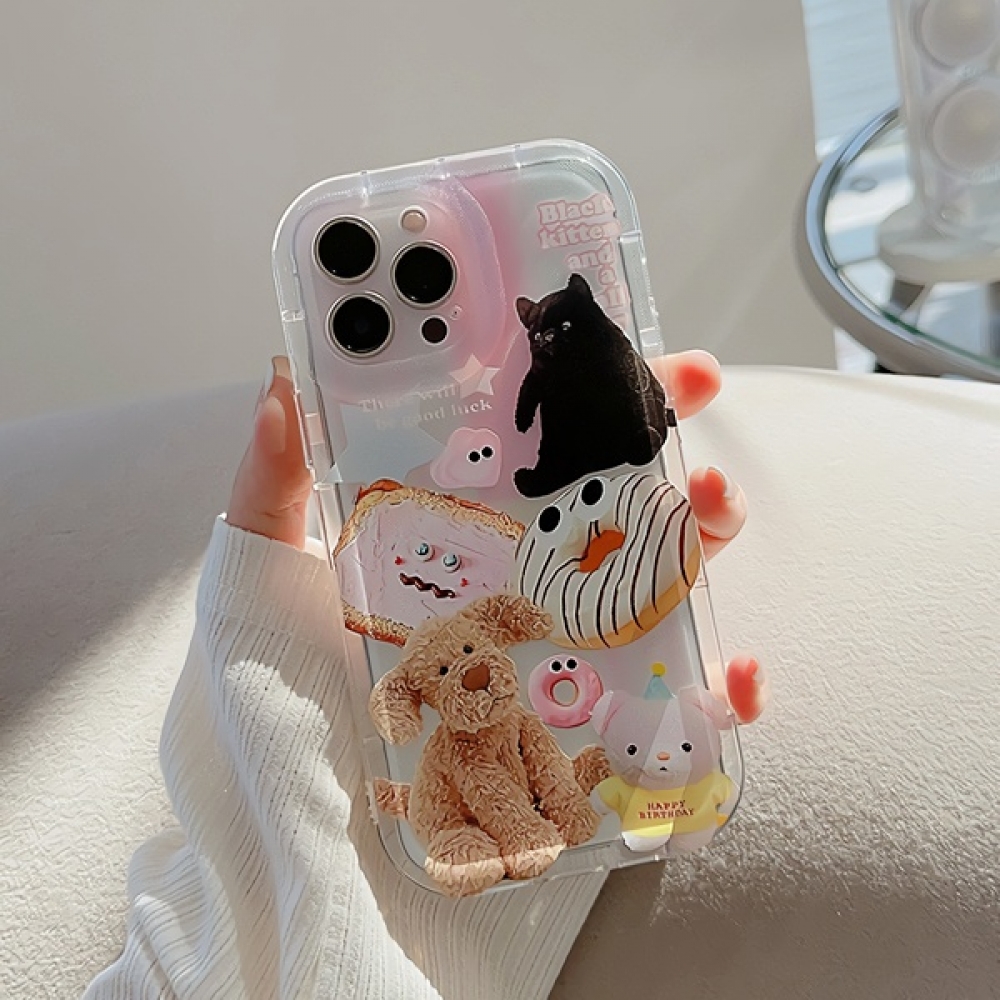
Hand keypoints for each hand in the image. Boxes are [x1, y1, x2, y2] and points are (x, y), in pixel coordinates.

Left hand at [226, 352, 765, 720]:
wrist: (302, 846)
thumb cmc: (276, 708)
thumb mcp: (261, 584)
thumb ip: (271, 487)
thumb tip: (282, 376)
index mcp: (452, 541)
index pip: (535, 453)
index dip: (596, 403)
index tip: (650, 364)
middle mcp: (513, 592)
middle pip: (614, 512)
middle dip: (672, 465)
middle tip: (691, 441)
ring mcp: (556, 664)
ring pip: (656, 591)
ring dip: (707, 549)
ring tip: (713, 514)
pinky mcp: (583, 740)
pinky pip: (674, 711)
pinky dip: (721, 692)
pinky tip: (730, 673)